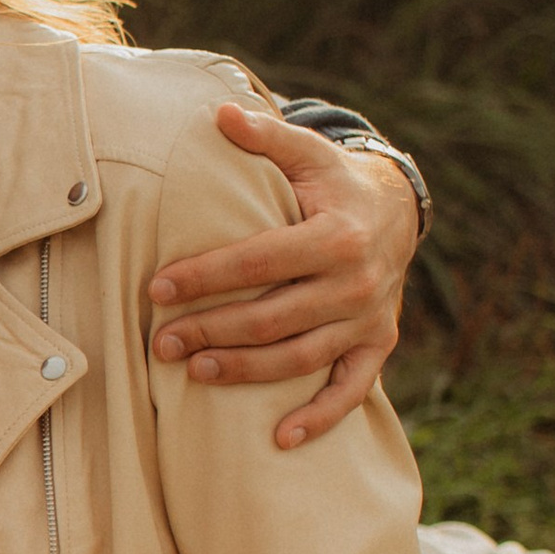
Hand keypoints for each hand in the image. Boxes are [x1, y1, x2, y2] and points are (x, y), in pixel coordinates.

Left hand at [147, 106, 420, 447]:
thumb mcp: (305, 152)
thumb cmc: (330, 182)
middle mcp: (357, 281)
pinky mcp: (377, 344)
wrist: (397, 210)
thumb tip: (220, 114)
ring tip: (195, 374)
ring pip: (300, 358)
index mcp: (336, 234)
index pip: (258, 261)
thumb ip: (264, 136)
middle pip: (272, 318)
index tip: (157, 288)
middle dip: (212, 331)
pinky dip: (318, 418)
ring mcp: (368, 318)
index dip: (206, 276)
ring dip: (246, 373)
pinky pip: (350, 391)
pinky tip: (278, 439)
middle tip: (160, 343)